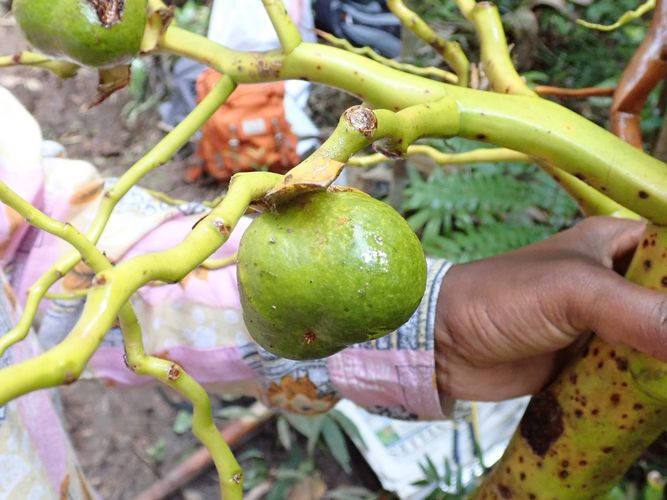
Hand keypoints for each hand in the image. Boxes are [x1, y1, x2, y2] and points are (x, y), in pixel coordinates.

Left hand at [434, 217, 666, 400]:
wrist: (446, 343)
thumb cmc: (498, 297)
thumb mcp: (570, 292)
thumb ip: (635, 311)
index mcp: (614, 243)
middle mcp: (614, 280)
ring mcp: (603, 321)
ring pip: (658, 336)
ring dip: (665, 356)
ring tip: (661, 374)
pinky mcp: (590, 357)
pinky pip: (636, 370)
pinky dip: (651, 383)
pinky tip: (659, 394)